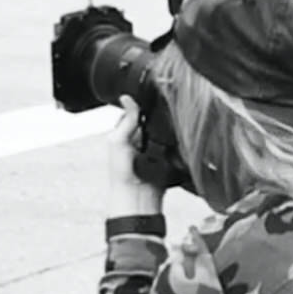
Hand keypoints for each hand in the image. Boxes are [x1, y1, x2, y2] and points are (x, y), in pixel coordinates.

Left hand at [106, 99, 166, 215]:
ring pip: (164, 130)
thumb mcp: (118, 141)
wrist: (138, 195)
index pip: (134, 112)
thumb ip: (126, 121)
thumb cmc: (122, 173)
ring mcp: (154, 147)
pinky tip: (170, 143)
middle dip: (155, 119)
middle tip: (154, 122)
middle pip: (151, 119)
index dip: (140, 107)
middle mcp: (140, 138)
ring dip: (164, 131)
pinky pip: (173, 142)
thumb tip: (127, 98)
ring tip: (159, 137)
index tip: (147, 101)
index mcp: (125, 133)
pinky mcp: (167, 155)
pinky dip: (173, 142)